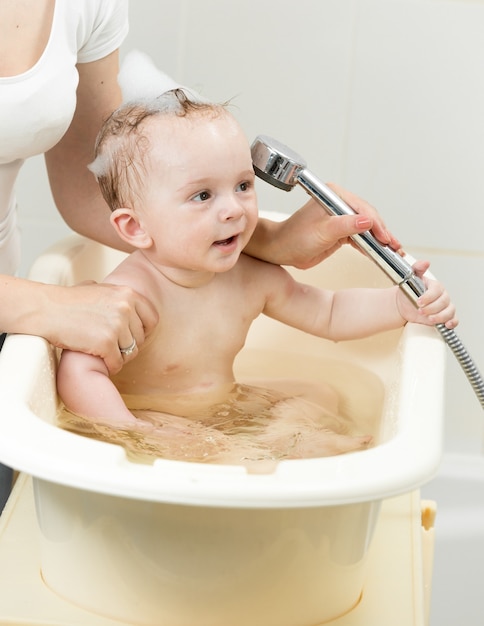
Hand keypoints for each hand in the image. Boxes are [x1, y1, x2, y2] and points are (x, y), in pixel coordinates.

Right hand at [47, 282, 158, 373]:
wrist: (46, 310)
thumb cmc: (68, 301)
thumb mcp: (99, 289)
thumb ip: (116, 296)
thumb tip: (128, 301)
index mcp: (127, 293)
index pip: (151, 318)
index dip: (143, 330)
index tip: (132, 336)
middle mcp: (126, 307)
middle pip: (140, 337)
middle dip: (128, 345)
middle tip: (113, 347)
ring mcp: (117, 325)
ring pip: (131, 351)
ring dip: (119, 356)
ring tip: (106, 353)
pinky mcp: (106, 343)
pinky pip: (117, 362)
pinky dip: (110, 366)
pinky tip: (101, 361)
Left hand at [262, 186, 402, 269]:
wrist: (281, 250)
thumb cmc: (295, 238)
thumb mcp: (322, 232)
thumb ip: (345, 226)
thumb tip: (368, 221)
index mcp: (334, 196)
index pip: (363, 208)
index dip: (377, 224)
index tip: (385, 239)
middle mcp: (340, 203)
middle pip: (369, 217)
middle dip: (383, 233)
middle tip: (395, 247)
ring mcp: (341, 217)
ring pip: (367, 228)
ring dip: (379, 240)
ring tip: (394, 252)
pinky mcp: (341, 231)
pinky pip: (361, 237)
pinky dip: (370, 245)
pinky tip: (380, 253)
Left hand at [396, 260, 457, 328]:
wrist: (405, 305)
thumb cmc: (409, 291)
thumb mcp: (410, 279)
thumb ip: (417, 269)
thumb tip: (426, 262)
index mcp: (435, 286)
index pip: (436, 290)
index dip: (428, 297)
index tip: (419, 301)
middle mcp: (442, 296)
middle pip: (443, 302)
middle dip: (431, 308)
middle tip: (420, 310)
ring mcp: (445, 307)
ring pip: (449, 311)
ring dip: (439, 316)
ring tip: (429, 319)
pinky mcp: (445, 317)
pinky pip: (454, 319)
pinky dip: (451, 322)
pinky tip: (446, 325)